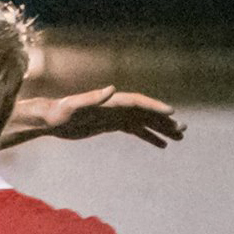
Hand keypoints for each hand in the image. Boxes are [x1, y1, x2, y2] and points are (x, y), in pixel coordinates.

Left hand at [20, 86, 184, 147]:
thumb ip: (92, 97)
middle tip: (183, 130)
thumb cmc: (59, 111)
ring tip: (179, 138)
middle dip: (165, 121)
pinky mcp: (112, 125)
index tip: (171, 114)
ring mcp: (116, 116)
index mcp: (112, 101)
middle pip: (147, 113)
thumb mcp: (74, 105)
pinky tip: (161, 145)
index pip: (139, 102)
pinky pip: (136, 131)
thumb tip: (111, 89)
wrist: (50, 119)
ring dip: (162, 130)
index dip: (155, 107)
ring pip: (145, 123)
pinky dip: (149, 137)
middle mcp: (117, 106)